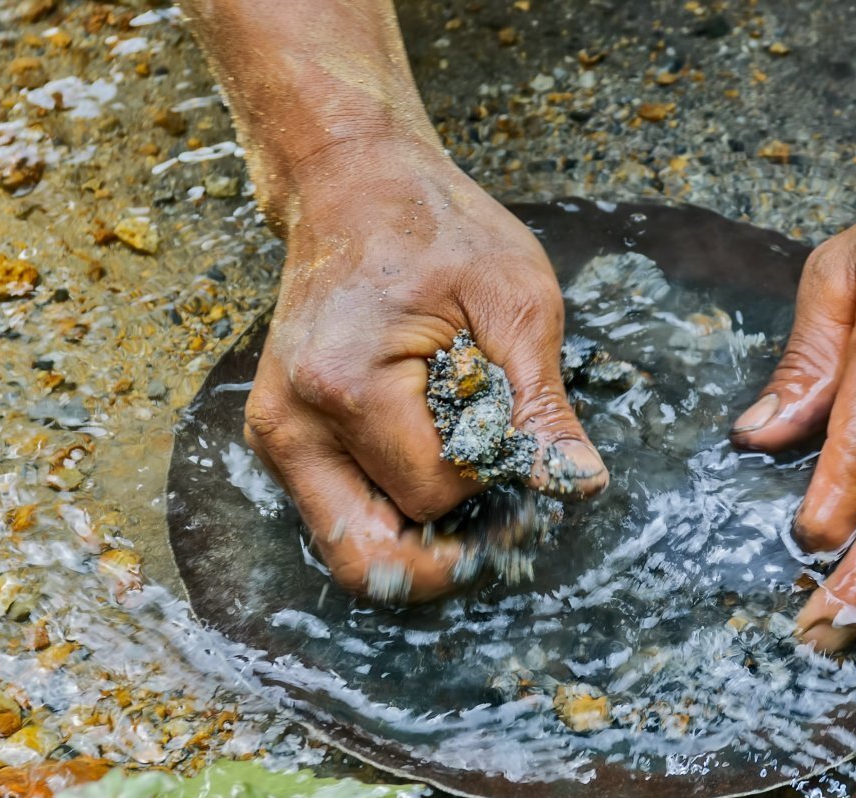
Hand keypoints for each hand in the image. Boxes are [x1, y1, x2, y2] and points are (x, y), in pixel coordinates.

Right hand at [244, 140, 606, 601]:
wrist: (354, 184)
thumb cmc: (438, 228)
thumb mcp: (517, 303)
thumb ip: (542, 406)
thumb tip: (580, 484)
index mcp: (346, 385)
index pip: (434, 496)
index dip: (494, 490)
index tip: (529, 457)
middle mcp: (291, 423)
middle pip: (370, 555)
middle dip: (446, 549)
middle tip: (504, 513)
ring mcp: (276, 434)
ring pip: (350, 546)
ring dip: (417, 536)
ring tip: (470, 481)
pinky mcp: (280, 437)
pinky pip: (338, 512)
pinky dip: (392, 509)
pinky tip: (434, 463)